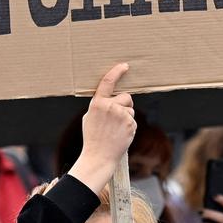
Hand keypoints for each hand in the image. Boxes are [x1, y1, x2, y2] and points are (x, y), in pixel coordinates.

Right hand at [69, 63, 135, 194]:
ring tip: (115, 130)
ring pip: (131, 110)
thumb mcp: (90, 118)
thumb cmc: (93, 138)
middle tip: (116, 119)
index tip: (125, 66)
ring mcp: (121, 115)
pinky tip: (120, 135)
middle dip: (124, 105)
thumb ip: (100, 106)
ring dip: (127, 117)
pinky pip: (133, 121)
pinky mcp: (130, 123)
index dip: (117, 72)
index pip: (107, 83)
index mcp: (97, 103)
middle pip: (126, 97)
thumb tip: (110, 98)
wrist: (98, 156)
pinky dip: (129, 127)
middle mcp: (110, 106)